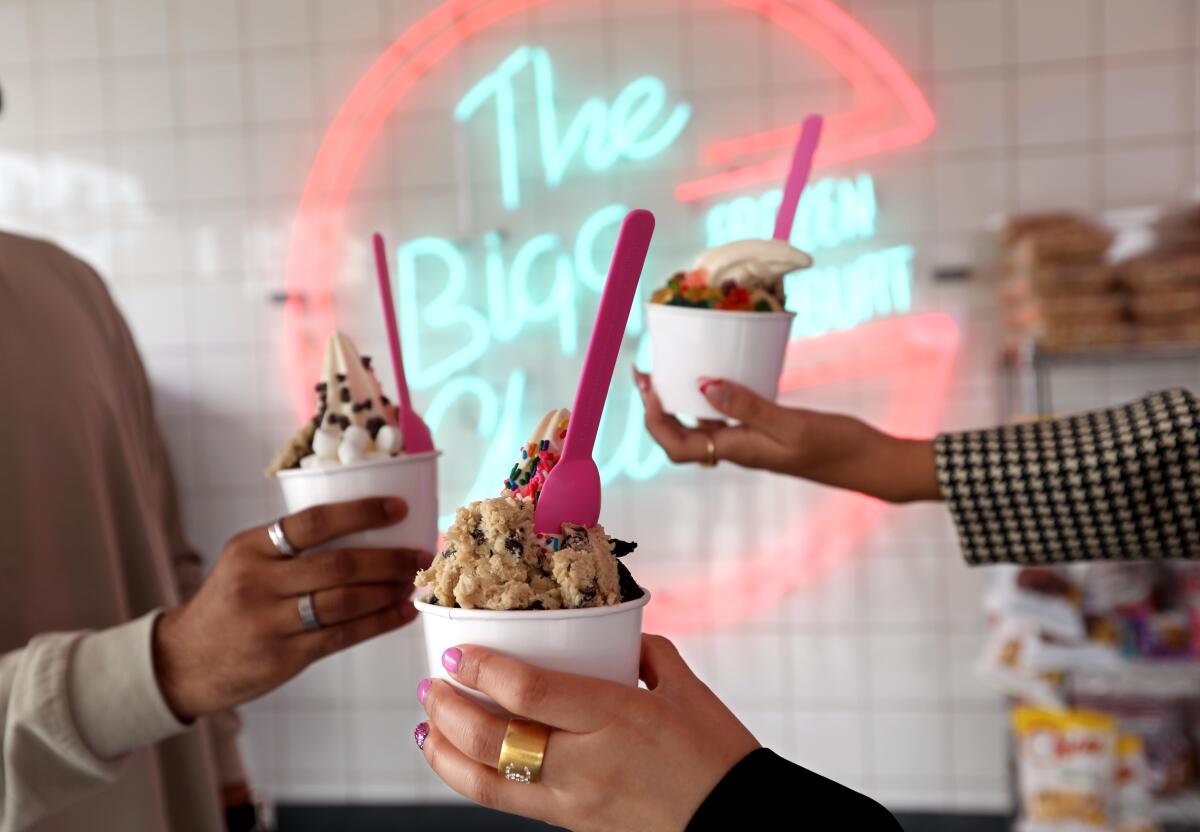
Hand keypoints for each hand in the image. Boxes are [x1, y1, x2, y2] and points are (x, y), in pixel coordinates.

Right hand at [154, 497, 428, 719]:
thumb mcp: (245, 563)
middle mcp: (256, 582)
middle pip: (337, 565)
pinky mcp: (282, 657)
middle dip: (388, 559)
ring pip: (345, 602)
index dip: (362, 513)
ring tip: (413, 583)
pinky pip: (342, 636)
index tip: (399, 509)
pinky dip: (378, 623)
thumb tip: (368, 533)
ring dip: (388, 591)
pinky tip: (401, 613)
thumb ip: (291, 549)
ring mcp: (268, 622)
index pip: (313, 522)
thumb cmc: (229, 604)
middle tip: (421, 554)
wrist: (182, 662)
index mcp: (250, 547)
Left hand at [416, 635, 759, 831]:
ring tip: (427, 729)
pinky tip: (465, 765)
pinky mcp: (574, 829)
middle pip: (491, 741)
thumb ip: (650, 654)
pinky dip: (476, 782)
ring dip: (445, 755)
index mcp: (617, 718)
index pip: (528, 691)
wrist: (737, 831)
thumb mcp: (690, 692)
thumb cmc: (721, 759)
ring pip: (486, 786)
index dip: (482, 670)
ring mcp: (575, 805)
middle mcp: (586, 765)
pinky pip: (512, 803)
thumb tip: (620, 634)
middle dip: (448, 710)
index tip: (457, 653)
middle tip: (431, 685)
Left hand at [632, 368, 939, 502]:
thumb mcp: (791, 424)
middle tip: (644, 373)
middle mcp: (738, 450)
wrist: (871, 462)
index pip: (677, 446)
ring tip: (669, 370)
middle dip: (657, 408)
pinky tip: (717, 374)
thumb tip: (703, 386)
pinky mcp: (768, 432)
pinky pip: (727, 417)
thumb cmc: (836, 446)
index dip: (655, 421)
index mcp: (738, 451)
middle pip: (681, 436)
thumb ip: (748, 407)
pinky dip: (712, 397)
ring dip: (679, 401)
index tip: (649, 388)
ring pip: (702, 425)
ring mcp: (752, 442)